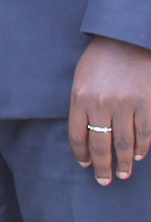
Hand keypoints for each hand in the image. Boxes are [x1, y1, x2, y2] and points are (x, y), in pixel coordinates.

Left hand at [69, 35, 150, 184]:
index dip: (82, 154)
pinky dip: (142, 147)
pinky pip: (145, 132)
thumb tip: (85, 132)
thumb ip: (81, 104)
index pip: (78, 136)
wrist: (126, 40)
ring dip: (122, 162)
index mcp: (80, 98)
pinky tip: (138, 156)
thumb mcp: (81, 79)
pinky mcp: (146, 102)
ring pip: (123, 143)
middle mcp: (101, 104)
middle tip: (104, 181)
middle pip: (100, 145)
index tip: (85, 166)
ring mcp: (125, 105)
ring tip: (122, 175)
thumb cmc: (100, 60)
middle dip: (102, 167)